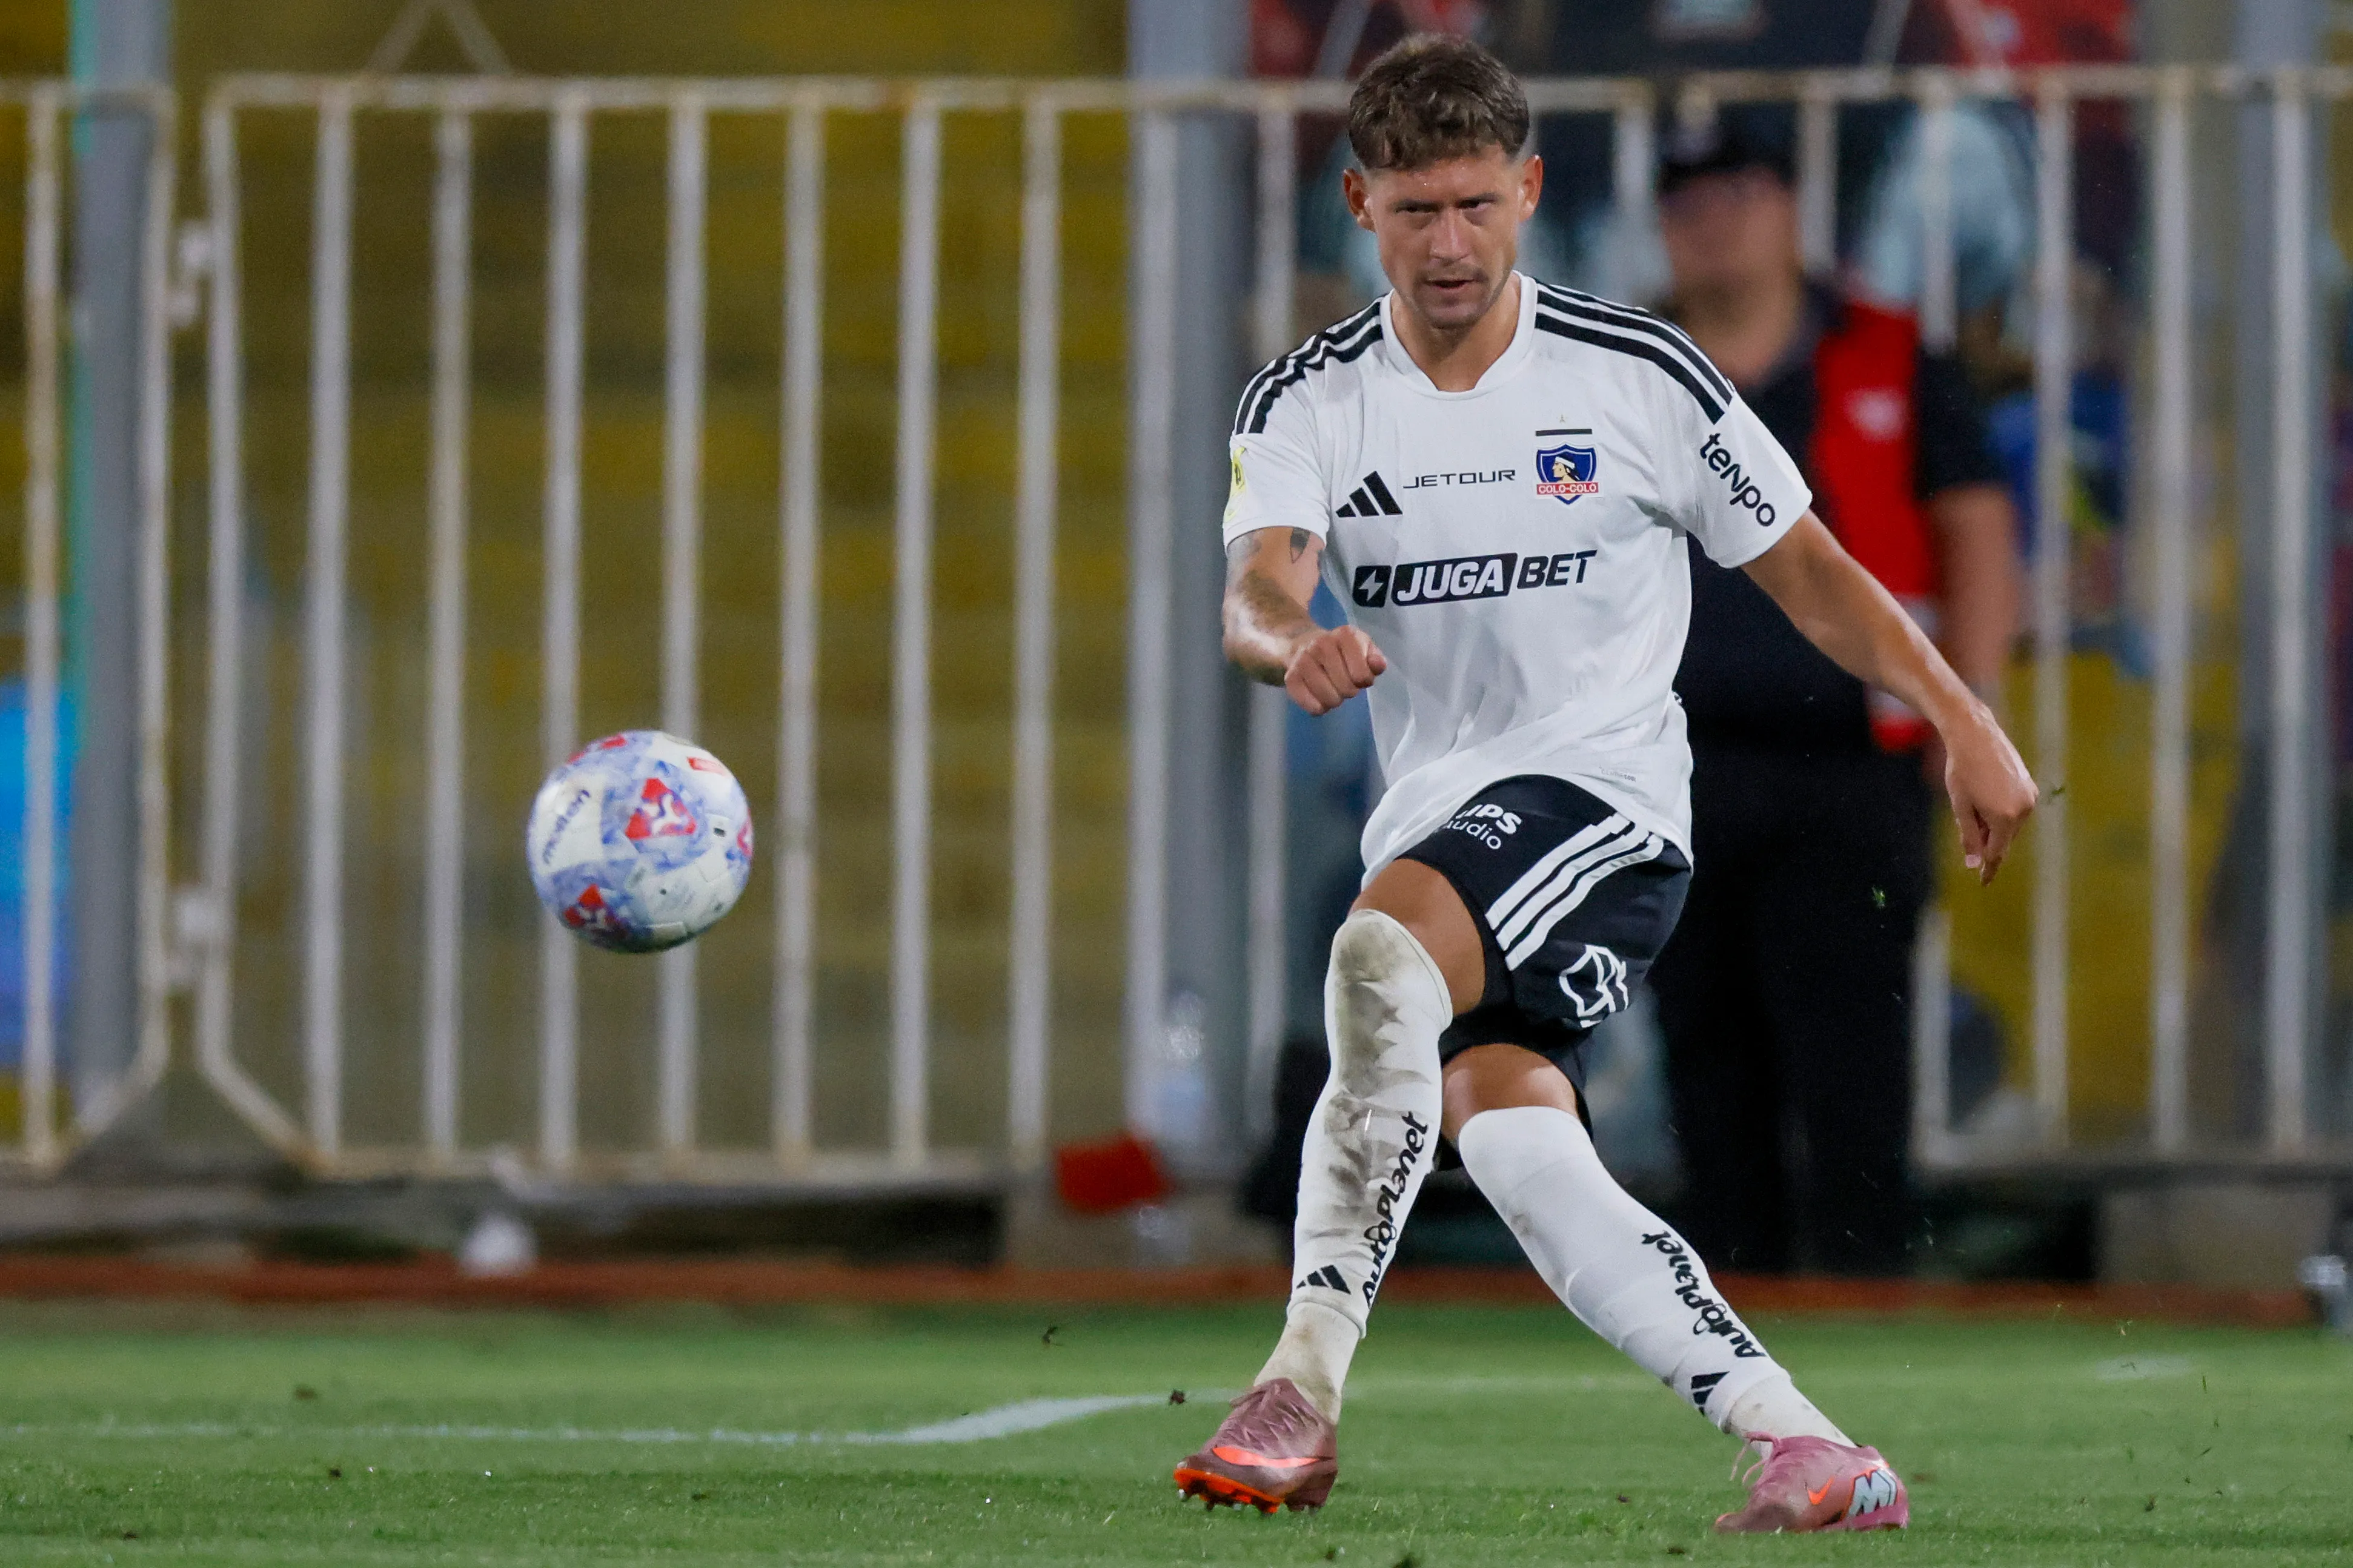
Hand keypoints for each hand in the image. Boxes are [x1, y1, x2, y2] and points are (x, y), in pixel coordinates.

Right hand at [1283, 625, 1386, 714]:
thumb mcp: (1363, 649)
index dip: (1364, 681)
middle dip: (1349, 690)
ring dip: (1334, 700)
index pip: (1362, 675)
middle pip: (1347, 688)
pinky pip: (1312, 706)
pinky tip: (1318, 697)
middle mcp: (1322, 644)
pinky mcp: (1291, 678)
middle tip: (1343, 682)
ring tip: (1332, 688)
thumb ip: (1375, 659)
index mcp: (1345, 635)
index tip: (1358, 675)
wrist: (1303, 643)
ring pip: (1329, 699)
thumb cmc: (1341, 651)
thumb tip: (1378, 666)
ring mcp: (1303, 660)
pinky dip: (1319, 708)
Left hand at [1939, 699, 2036, 883]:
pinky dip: (2001, 812)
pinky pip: (2015, 811)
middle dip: (1985, 840)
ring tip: (1974, 800)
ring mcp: (2030, 798)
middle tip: (1966, 818)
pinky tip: (1985, 795)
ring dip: (1993, 825)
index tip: (1982, 882)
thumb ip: (1969, 836)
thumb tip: (1974, 863)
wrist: (1976, 735)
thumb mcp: (1961, 807)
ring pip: (2010, 826)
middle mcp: (2024, 810)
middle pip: (2003, 840)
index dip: (1987, 868)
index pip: (1996, 853)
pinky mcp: (2030, 787)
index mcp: (2005, 818)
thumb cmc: (1962, 770)